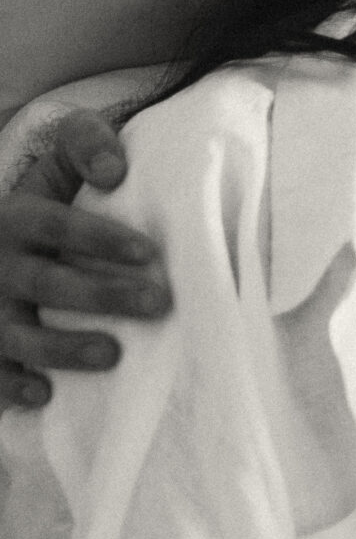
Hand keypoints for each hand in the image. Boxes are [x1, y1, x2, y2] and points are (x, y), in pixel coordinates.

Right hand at [0, 113, 165, 411]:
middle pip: (45, 284)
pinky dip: (11, 385)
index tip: (149, 253)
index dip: (98, 238)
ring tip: (112, 353)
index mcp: (15, 218)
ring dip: (62, 348)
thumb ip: (86, 143)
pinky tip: (44, 394)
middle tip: (158, 304)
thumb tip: (116, 169)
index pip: (54, 225)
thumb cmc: (40, 208)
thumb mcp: (53, 166)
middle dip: (100, 296)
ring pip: (16, 334)